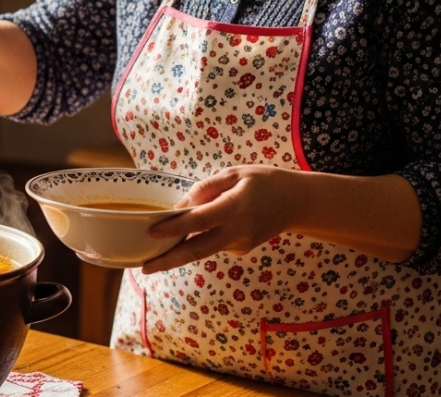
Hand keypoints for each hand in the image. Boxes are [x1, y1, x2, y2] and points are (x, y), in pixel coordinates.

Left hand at [140, 167, 307, 273]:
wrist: (296, 203)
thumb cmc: (263, 182)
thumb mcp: (234, 173)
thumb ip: (205, 188)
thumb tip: (179, 207)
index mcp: (236, 206)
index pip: (200, 220)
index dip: (175, 228)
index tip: (152, 233)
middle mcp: (238, 230)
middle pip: (198, 250)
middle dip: (169, 261)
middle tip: (143, 268)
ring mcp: (241, 244)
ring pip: (203, 250)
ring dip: (178, 253)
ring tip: (153, 256)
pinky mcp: (241, 250)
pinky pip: (213, 245)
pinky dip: (197, 241)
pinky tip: (192, 233)